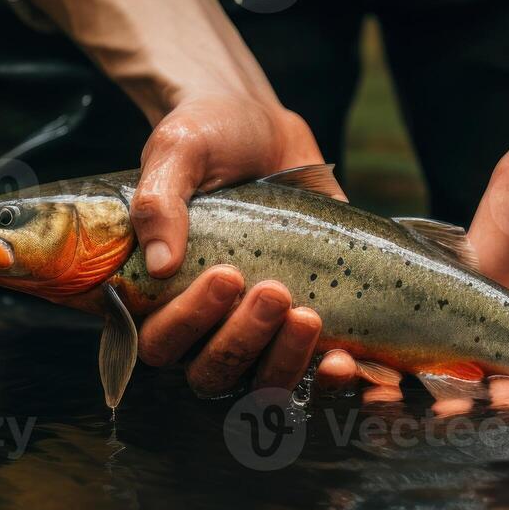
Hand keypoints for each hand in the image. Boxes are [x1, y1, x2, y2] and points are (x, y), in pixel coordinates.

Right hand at [28, 0, 358, 395]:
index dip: (188, 325)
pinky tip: (349, 361)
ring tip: (308, 315)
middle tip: (273, 291)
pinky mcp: (304, 325)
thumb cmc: (207, 137)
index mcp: (160, 294)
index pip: (160, 343)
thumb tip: (162, 262)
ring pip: (263, 381)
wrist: (262, 127)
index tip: (225, 275)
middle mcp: (206, 324)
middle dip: (244, 341)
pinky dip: (334, 378)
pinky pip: (315, 374)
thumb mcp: (178, 151)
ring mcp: (258, 330)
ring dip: (286, 360)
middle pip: (213, 372)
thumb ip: (159, 199)